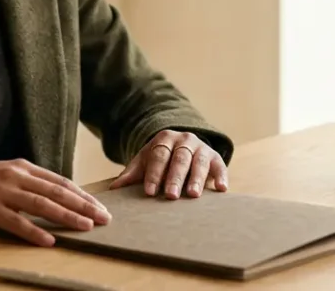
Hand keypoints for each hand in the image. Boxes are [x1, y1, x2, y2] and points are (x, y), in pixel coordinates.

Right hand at [0, 159, 109, 246]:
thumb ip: (28, 183)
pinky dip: (35, 232)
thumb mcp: (4, 174)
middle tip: (103, 218)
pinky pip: (16, 222)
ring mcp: (2, 192)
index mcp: (22, 167)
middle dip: (84, 205)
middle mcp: (16, 176)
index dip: (83, 194)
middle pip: (57, 192)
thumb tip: (55, 197)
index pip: (60, 181)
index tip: (100, 206)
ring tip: (86, 227)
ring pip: (42, 205)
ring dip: (67, 217)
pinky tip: (50, 241)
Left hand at [109, 129, 227, 198]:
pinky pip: (220, 166)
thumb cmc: (161, 159)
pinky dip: (221, 177)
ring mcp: (202, 148)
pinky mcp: (216, 158)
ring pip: (199, 162)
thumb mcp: (146, 161)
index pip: (159, 155)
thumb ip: (132, 174)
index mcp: (164, 139)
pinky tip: (221, 189)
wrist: (184, 147)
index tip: (150, 191)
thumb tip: (113, 189)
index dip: (154, 173)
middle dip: (175, 177)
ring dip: (197, 178)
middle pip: (179, 159)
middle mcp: (185, 140)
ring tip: (193, 195)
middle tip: (171, 195)